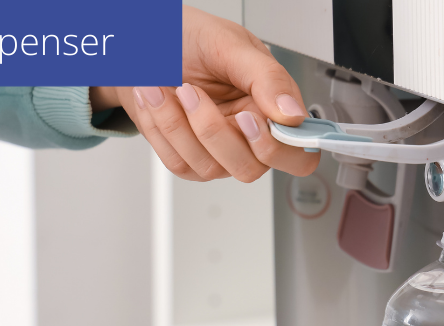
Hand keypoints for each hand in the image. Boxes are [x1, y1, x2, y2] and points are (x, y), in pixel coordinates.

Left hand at [89, 6, 318, 182]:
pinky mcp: (188, 158)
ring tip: (168, 87)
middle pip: (251, 168)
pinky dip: (161, 128)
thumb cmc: (189, 39)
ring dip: (177, 124)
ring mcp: (219, 151)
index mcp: (273, 108)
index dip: (278, 147)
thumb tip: (293, 113)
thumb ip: (268, 78)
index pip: (299, 153)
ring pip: (209, 166)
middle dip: (215, 132)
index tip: (249, 117)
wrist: (144, 44)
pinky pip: (179, 162)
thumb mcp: (232, 45)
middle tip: (194, 93)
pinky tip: (158, 100)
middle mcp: (249, 135)